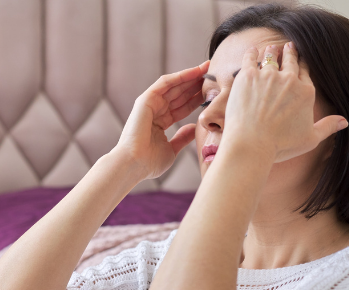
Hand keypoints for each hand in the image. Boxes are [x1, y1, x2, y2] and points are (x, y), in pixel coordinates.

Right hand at [112, 61, 208, 178]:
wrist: (134, 164)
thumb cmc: (149, 162)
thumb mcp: (172, 149)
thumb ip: (182, 137)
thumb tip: (194, 128)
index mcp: (160, 123)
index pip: (182, 107)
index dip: (197, 99)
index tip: (213, 92)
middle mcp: (155, 111)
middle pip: (180, 94)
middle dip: (196, 84)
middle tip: (214, 73)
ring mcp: (150, 104)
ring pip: (174, 85)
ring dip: (191, 75)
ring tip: (208, 67)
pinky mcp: (146, 99)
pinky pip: (165, 83)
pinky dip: (181, 76)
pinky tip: (195, 70)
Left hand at [220, 43, 347, 164]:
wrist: (252, 143)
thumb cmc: (280, 145)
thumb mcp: (310, 139)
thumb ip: (327, 127)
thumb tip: (344, 122)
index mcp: (306, 92)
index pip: (305, 72)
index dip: (302, 64)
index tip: (300, 59)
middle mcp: (289, 80)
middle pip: (290, 61)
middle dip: (290, 52)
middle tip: (288, 46)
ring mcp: (268, 76)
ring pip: (271, 57)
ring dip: (272, 51)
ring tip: (272, 48)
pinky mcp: (248, 76)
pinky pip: (250, 59)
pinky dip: (251, 53)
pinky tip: (252, 50)